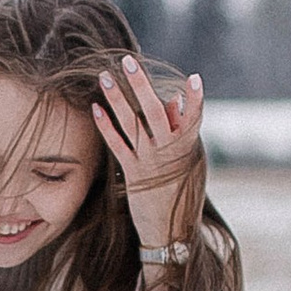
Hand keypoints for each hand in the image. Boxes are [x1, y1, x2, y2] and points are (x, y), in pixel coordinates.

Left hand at [93, 54, 205, 246]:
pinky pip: (117, 146)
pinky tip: (96, 110)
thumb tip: (172, 100)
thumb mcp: (190, 159)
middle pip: (154, 112)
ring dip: (117, 99)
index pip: (193, 118)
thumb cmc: (183, 189)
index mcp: (188, 146)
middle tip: (128, 61)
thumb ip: (180, 129)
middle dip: (140, 85)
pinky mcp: (133, 173)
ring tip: (104, 77)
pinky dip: (107, 127)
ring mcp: (149, 162)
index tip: (194, 79)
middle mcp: (168, 151)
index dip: (194, 100)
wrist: (171, 229)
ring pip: (132, 124)